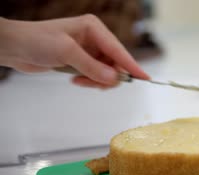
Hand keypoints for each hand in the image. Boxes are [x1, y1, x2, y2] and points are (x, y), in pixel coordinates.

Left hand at [0, 15, 148, 88]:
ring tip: (79, 81)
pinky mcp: (82, 60)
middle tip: (97, 85)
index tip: (146, 78)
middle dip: (108, 77)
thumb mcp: (67, 53)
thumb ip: (92, 67)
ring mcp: (89, 50)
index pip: (119, 50)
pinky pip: (96, 75)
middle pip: (115, 63)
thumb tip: (114, 79)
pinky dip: (89, 81)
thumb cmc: (37, 41)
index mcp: (94, 28)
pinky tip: (75, 80)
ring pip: (106, 72)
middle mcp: (95, 38)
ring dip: (96, 81)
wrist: (15, 47)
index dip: (132, 66)